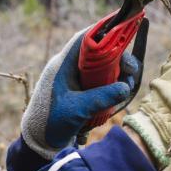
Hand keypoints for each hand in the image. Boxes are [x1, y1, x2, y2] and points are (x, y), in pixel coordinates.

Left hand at [21, 29, 140, 159]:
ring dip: (116, 74)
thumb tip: (126, 87)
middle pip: (96, 53)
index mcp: (61, 65)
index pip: (82, 39)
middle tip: (131, 70)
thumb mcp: (77, 109)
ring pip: (100, 69)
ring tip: (128, 86)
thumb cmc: (50, 123)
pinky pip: (98, 83)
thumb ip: (101, 97)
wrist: (38, 142)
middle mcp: (67, 69)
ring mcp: (73, 81)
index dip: (102, 30)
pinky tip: (119, 95)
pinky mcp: (79, 93)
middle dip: (117, 58)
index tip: (122, 28)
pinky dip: (110, 86)